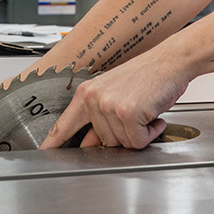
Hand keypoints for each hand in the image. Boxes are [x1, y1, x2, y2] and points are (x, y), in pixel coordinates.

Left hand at [40, 52, 191, 149]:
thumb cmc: (149, 75)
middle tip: (137, 113)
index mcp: (87, 93)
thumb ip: (99, 119)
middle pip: (103, 141)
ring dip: (139, 133)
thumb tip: (90, 144)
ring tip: (146, 110)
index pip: (65, 123)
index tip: (42, 153)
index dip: (53, 142)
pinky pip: (137, 141)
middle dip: (124, 134)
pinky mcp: (127, 112)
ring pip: (122, 143)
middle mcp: (94, 98)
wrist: (171, 60)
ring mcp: (109, 105)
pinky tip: (154, 116)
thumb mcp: (116, 93)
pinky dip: (150, 133)